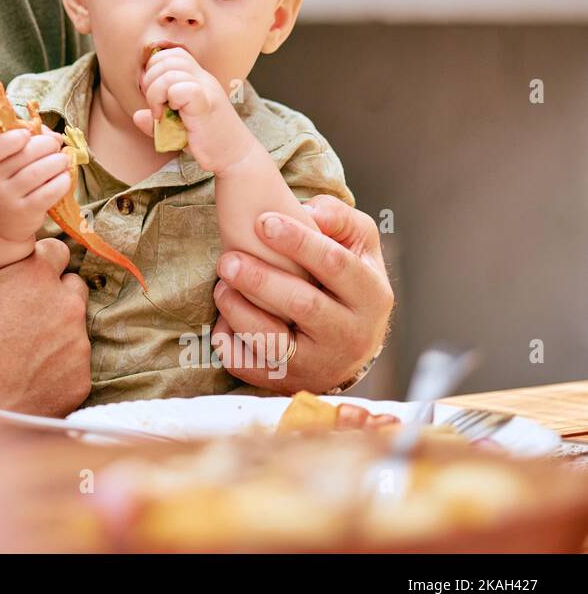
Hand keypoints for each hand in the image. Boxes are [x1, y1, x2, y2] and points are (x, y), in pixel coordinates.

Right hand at [0, 127, 71, 243]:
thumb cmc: (7, 183)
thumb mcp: (6, 162)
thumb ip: (27, 142)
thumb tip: (55, 136)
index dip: (13, 137)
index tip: (27, 134)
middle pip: (25, 154)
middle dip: (47, 144)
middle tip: (55, 146)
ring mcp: (8, 199)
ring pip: (39, 172)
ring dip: (58, 161)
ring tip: (63, 161)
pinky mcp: (26, 213)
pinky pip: (49, 192)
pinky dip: (62, 181)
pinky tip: (64, 178)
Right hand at [0, 220, 90, 416]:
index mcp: (36, 274)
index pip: (57, 250)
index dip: (37, 263)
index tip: (20, 278)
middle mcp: (65, 306)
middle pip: (73, 286)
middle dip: (53, 294)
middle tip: (21, 312)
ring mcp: (76, 346)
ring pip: (76, 327)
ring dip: (57, 330)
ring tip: (22, 346)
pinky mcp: (79, 382)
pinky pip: (75, 364)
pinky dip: (57, 366)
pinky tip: (28, 372)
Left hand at [133, 46, 253, 172]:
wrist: (234, 156)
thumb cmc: (206, 140)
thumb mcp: (175, 128)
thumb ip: (155, 120)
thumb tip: (137, 116)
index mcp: (197, 78)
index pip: (171, 54)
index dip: (154, 69)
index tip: (153, 93)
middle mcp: (203, 79)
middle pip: (167, 58)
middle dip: (150, 80)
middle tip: (155, 104)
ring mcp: (206, 89)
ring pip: (169, 73)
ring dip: (156, 93)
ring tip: (160, 113)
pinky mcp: (206, 104)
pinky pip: (183, 89)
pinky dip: (171, 100)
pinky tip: (173, 116)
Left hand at [211, 196, 392, 393]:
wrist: (350, 346)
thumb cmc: (348, 284)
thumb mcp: (358, 245)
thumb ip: (339, 219)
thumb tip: (309, 211)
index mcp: (372, 295)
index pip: (336, 265)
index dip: (298, 242)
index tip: (262, 222)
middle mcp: (350, 334)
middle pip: (303, 304)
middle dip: (259, 280)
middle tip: (227, 259)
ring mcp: (319, 363)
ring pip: (273, 340)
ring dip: (239, 311)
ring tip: (221, 286)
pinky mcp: (288, 382)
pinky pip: (251, 366)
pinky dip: (230, 343)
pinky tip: (223, 321)